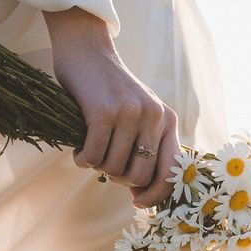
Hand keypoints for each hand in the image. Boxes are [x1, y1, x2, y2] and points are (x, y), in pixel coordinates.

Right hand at [43, 6, 179, 206]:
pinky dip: (82, 159)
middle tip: (106, 166)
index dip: (155, 194)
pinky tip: (78, 149)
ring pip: (113, 168)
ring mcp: (129, 113)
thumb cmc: (109, 89)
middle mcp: (153, 116)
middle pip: (138, 175)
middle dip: (118, 178)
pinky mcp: (103, 111)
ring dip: (97, 167)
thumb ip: (146, 146)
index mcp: (167, 119)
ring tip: (91, 150)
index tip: (137, 202)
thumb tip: (142, 193)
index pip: (171, 171)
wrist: (86, 49)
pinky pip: (92, 156)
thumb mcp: (139, 114)